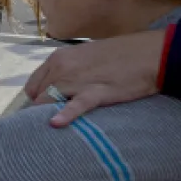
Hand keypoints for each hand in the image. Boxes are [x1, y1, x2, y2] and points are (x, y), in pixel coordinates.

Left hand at [24, 31, 164, 126]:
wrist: (148, 54)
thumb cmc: (117, 55)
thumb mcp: (83, 56)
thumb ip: (66, 68)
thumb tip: (54, 85)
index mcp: (57, 58)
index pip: (33, 85)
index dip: (37, 97)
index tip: (43, 106)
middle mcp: (61, 68)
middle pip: (39, 96)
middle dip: (41, 108)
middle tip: (48, 119)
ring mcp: (76, 80)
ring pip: (49, 102)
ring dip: (48, 114)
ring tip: (51, 125)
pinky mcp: (94, 92)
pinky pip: (74, 106)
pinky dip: (65, 115)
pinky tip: (56, 123)